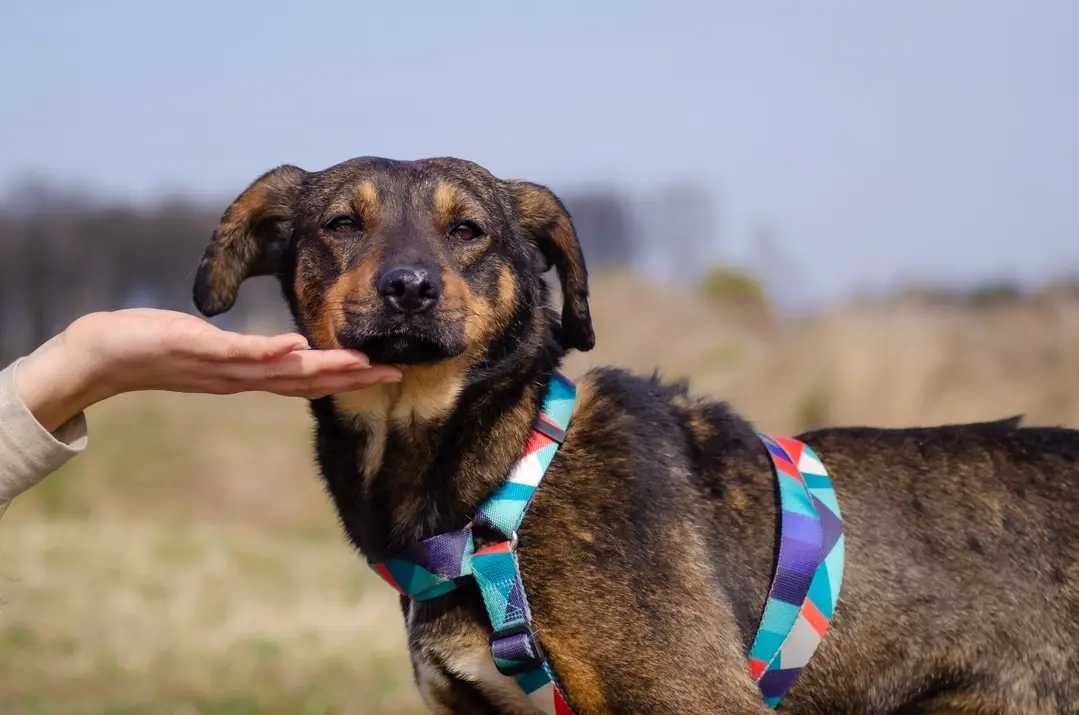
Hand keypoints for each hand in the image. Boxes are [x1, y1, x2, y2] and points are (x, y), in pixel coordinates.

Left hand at [14, 309, 401, 430]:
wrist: (102, 356)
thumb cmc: (155, 345)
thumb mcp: (211, 349)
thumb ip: (248, 352)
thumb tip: (280, 350)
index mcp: (248, 375)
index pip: (307, 379)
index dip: (349, 378)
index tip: (387, 371)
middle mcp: (241, 377)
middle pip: (306, 381)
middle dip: (352, 378)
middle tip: (394, 372)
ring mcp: (221, 367)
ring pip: (282, 371)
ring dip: (323, 368)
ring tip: (360, 361)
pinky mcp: (197, 351)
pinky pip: (239, 353)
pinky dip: (269, 352)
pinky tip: (297, 346)